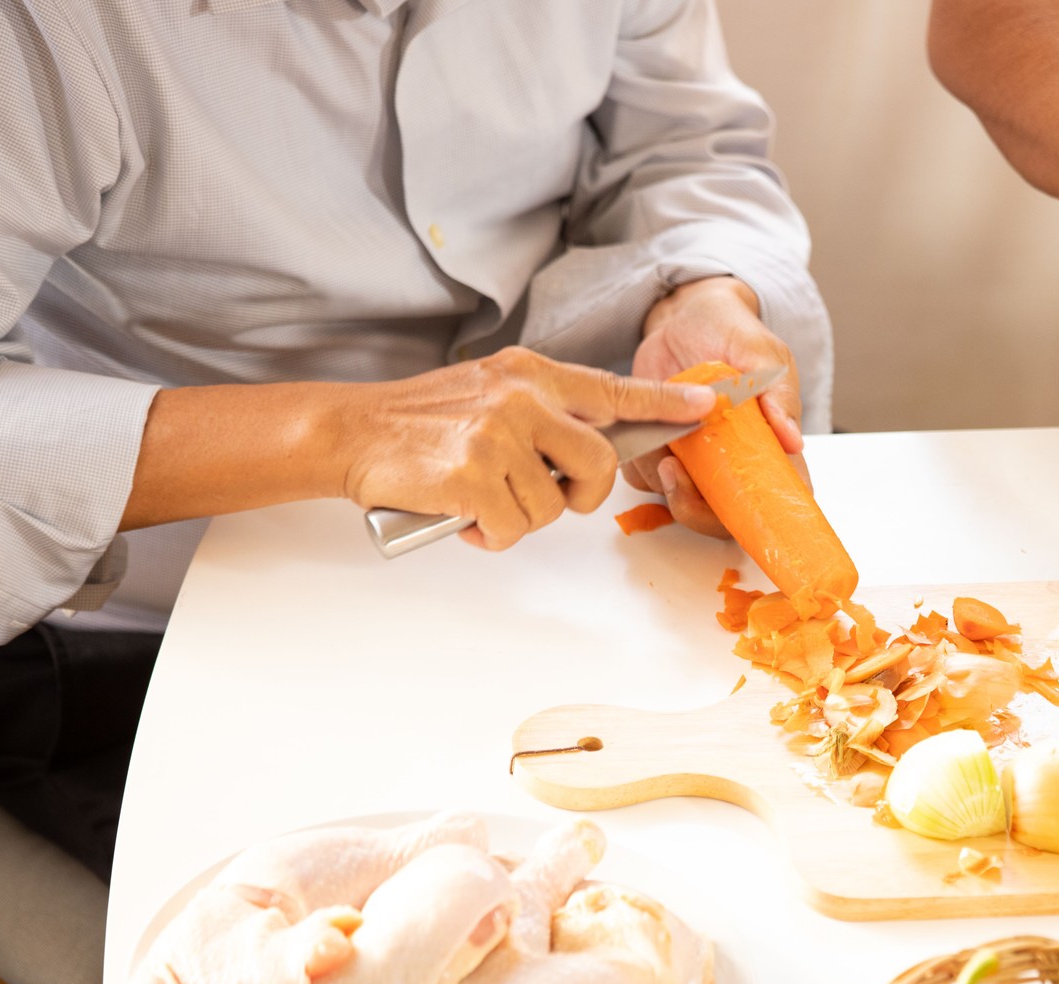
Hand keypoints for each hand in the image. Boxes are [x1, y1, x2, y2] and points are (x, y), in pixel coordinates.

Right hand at [331, 346, 714, 549]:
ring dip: (517, 517)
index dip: (663, 403)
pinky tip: (461, 511)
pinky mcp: (474, 475)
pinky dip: (489, 533)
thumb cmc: (423, 422)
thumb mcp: (489, 393)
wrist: (353, 431)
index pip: (612, 390)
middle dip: (579, 494)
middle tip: (541, 495)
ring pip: (551, 506)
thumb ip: (540, 412)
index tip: (705, 406)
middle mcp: (521, 398)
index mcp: (530, 374)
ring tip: (478, 496)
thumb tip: (584, 451)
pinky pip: (513, 527)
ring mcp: (498, 435)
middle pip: (599, 464)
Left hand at [622, 275, 808, 538]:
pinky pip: (644, 478)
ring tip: (657, 441)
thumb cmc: (732, 332)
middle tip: (675, 474)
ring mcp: (696, 463)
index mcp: (770, 448)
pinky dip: (639, 463)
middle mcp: (733, 465)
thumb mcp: (763, 352)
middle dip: (697, 511)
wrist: (682, 317)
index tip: (738, 508)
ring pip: (680, 503)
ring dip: (662, 484)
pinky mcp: (660, 454)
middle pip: (723, 520)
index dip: (765, 519)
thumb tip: (792, 441)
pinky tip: (643, 431)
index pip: (778, 502)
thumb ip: (778, 394)